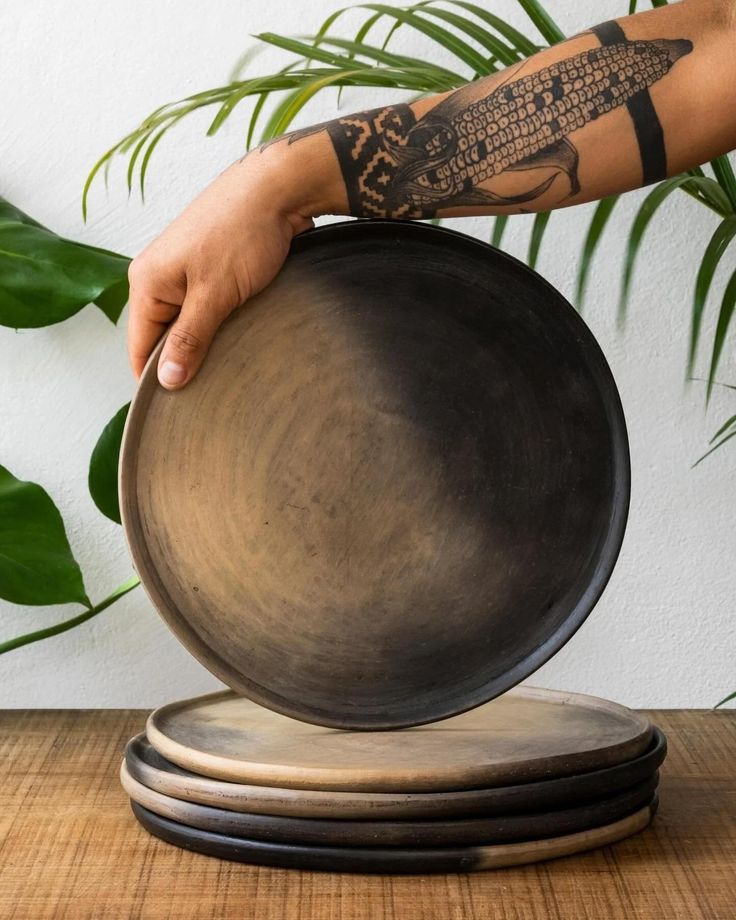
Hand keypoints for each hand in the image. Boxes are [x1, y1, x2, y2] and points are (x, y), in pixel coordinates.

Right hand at [126, 148, 318, 388]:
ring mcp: (186, 273)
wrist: (278, 189)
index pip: (140, 347)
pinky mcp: (212, 271)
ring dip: (207, 344)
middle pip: (163, 337)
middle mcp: (159, 277)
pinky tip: (239, 340)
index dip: (156, 380)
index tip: (179, 412)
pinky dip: (221, 326)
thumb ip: (189, 339)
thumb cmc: (243, 233)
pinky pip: (208, 310)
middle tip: (211, 394)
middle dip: (185, 362)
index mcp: (147, 282)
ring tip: (228, 367)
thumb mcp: (214, 294)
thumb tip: (166, 381)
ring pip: (189, 325)